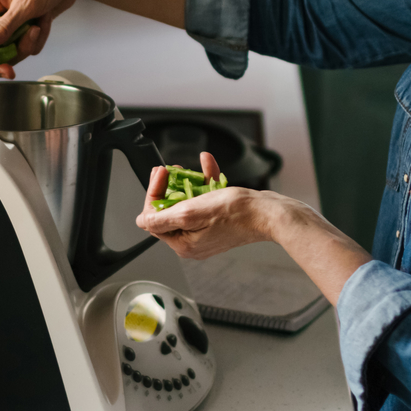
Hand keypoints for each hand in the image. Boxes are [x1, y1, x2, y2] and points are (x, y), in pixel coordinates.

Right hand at [0, 0, 85, 78]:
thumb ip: (5, 26)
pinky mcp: (24, 28)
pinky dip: (38, 40)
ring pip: (8, 51)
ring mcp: (10, 22)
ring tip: (38, 28)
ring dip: (24, 46)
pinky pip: (26, 47)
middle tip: (11, 71)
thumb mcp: (26, 4)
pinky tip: (45, 22)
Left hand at [135, 153, 274, 260]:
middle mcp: (193, 241)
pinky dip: (205, 183)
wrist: (269, 213)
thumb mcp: (191, 213)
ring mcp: (206, 231)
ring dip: (188, 182)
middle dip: (170, 187)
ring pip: (188, 202)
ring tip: (190, 168)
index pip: (155, 219)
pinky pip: (205, 200)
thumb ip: (162, 219)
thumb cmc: (237, 213)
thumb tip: (142, 222)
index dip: (155, 194)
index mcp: (183, 244)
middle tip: (171, 170)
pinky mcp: (219, 221)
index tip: (160, 175)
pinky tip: (207, 166)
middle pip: (170, 210)